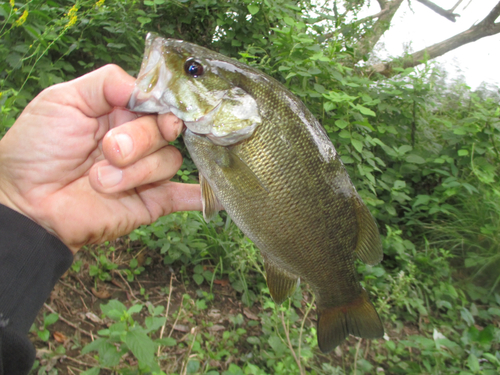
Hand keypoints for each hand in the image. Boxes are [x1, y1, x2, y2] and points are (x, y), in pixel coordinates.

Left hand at [0, 65, 200, 253]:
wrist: (26, 203)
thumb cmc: (37, 149)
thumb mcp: (63, 100)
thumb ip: (106, 83)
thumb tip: (148, 88)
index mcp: (120, 113)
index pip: (158, 102)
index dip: (162, 106)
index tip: (157, 111)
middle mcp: (137, 140)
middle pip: (167, 130)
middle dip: (139, 139)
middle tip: (109, 151)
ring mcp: (145, 172)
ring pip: (170, 161)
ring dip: (135, 172)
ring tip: (101, 182)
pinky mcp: (150, 202)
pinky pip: (183, 198)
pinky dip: (202, 196)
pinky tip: (220, 197)